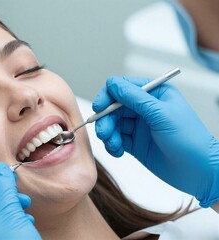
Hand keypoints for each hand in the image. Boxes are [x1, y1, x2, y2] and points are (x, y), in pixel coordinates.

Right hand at [92, 76, 218, 207]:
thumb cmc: (189, 140)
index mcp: (154, 94)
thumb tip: (112, 84)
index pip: (123, 87)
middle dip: (106, 119)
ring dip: (108, 134)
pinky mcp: (134, 143)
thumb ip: (134, 98)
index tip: (99, 108)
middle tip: (104, 132)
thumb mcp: (160, 114)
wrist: (198, 172)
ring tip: (113, 144)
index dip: (108, 96)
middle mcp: (144, 108)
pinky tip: (118, 151)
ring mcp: (139, 126)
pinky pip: (115, 140)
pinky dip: (112, 145)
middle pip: (113, 107)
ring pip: (112, 124)